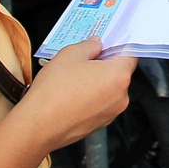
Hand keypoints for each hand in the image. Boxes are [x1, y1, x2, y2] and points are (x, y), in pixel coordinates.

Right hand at [19, 38, 135, 149]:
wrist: (39, 125)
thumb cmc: (54, 92)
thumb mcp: (70, 55)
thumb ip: (89, 45)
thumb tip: (96, 44)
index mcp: (119, 76)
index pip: (129, 54)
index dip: (117, 45)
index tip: (106, 42)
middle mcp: (120, 97)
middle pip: (119, 72)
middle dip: (104, 64)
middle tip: (83, 59)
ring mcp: (111, 113)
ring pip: (109, 89)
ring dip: (96, 81)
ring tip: (73, 78)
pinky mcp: (99, 124)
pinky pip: (100, 104)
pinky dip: (91, 97)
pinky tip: (72, 93)